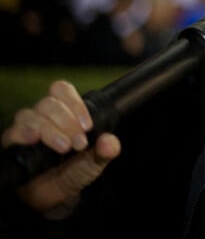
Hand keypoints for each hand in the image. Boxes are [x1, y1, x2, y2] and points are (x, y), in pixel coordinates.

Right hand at [0, 80, 120, 215]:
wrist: (56, 196)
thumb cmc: (75, 170)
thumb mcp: (96, 161)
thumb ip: (106, 150)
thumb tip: (110, 141)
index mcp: (65, 113)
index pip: (62, 91)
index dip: (75, 104)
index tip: (87, 126)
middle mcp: (43, 117)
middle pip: (48, 103)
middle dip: (67, 121)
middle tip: (78, 143)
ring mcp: (27, 129)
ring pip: (30, 115)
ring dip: (49, 129)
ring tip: (64, 147)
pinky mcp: (13, 144)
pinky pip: (13, 132)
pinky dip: (24, 133)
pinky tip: (34, 139)